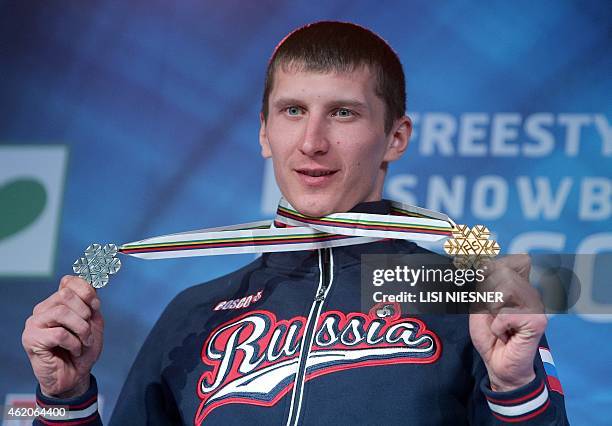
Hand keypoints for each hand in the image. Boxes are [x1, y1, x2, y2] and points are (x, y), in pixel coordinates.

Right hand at [22, 275, 103, 397]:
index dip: (86, 290)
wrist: (75, 376)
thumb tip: (92, 284)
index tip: (95, 306)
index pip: (68, 281)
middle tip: (88, 329)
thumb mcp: (93, 322)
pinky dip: (74, 343)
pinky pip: (59, 334)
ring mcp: (35, 324)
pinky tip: (74, 350)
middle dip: (84, 312)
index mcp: (58, 302)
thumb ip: (91, 303)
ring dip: (81, 329)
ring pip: (61, 312)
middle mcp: (43, 309)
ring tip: (84, 341)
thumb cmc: (83, 349)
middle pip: (65, 295)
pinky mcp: (31, 340)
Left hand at [469, 254, 546, 391]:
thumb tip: (485, 263)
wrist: (498, 365)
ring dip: (493, 312)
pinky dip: (497, 326)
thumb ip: (484, 285)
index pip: (518, 259)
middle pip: (504, 271)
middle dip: (489, 294)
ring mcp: (537, 306)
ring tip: (499, 324)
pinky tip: (506, 334)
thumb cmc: (490, 336)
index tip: (485, 280)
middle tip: (493, 314)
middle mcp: (532, 293)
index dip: (497, 265)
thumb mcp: (480, 305)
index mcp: (520, 287)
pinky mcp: (538, 320)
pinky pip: (505, 314)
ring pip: (505, 290)